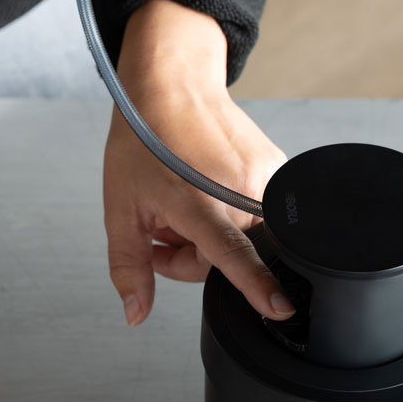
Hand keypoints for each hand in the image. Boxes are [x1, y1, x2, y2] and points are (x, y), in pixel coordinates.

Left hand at [103, 0, 291, 325]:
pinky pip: (257, 214)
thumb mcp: (120, 209)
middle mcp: (239, 191)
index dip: (257, 285)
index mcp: (199, 203)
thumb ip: (129, 267)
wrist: (171, 87)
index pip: (234, 255)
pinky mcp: (278, 167)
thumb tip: (136, 314)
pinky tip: (208, 192)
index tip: (282, 308)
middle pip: (227, 260)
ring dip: (211, 234)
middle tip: (164, 228)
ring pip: (244, 238)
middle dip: (191, 255)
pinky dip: (231, 213)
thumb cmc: (144, 141)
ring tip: (186, 205)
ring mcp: (264, 177)